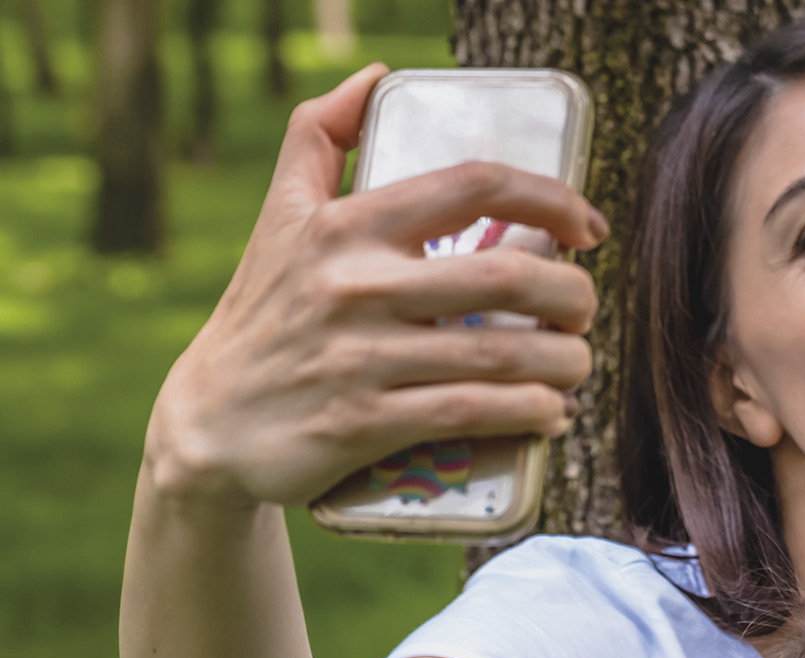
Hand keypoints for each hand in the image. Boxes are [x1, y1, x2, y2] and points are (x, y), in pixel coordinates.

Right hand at [143, 63, 611, 509]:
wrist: (208, 425)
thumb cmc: (264, 312)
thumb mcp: (279, 216)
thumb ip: (319, 135)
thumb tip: (377, 76)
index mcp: (346, 225)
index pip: (472, 185)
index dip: (550, 198)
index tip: (587, 227)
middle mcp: (355, 284)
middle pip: (507, 276)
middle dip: (573, 295)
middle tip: (584, 309)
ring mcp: (361, 358)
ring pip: (503, 353)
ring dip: (566, 362)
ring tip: (577, 364)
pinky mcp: (365, 424)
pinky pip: (475, 412)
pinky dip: (532, 414)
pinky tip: (552, 413)